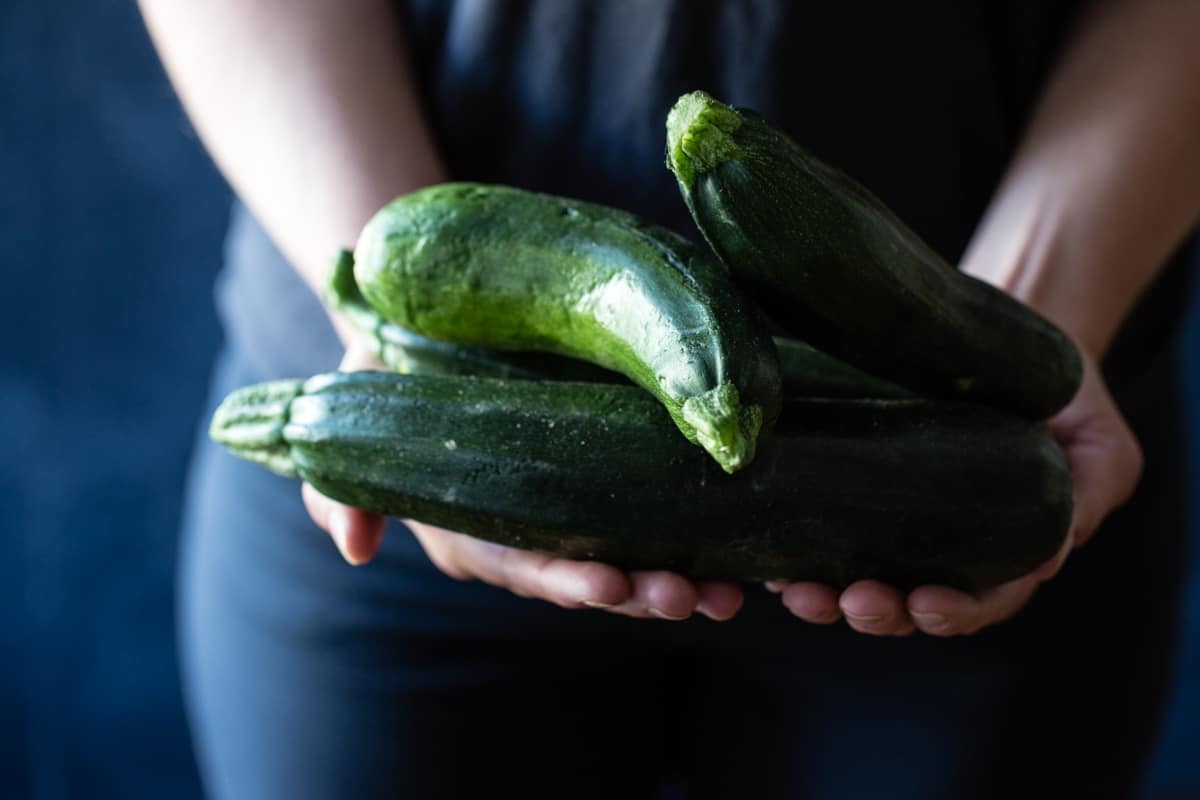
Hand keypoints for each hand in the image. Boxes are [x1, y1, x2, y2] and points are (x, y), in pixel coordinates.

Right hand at [301, 345, 743, 621]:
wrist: (426, 329)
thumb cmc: (390, 374)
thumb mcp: (355, 413)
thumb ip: (340, 483)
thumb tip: (352, 549)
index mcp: (472, 531)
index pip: (519, 564)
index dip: (561, 578)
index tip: (605, 583)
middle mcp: (529, 531)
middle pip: (586, 572)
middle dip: (636, 590)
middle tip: (686, 594)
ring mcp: (574, 508)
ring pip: (632, 556)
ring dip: (681, 577)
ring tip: (731, 589)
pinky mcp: (609, 476)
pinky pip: (658, 515)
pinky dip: (701, 536)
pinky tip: (746, 551)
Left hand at [774, 349, 1141, 635]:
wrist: (1019, 332)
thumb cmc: (1066, 397)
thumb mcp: (1099, 447)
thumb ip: (1085, 499)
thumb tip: (1050, 559)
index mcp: (1002, 552)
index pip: (977, 600)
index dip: (951, 613)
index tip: (925, 604)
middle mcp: (940, 547)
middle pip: (903, 601)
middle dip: (872, 609)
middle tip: (846, 601)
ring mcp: (890, 518)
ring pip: (850, 574)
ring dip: (820, 593)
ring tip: (794, 590)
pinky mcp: (851, 483)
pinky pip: (815, 524)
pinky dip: (790, 544)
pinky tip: (763, 550)